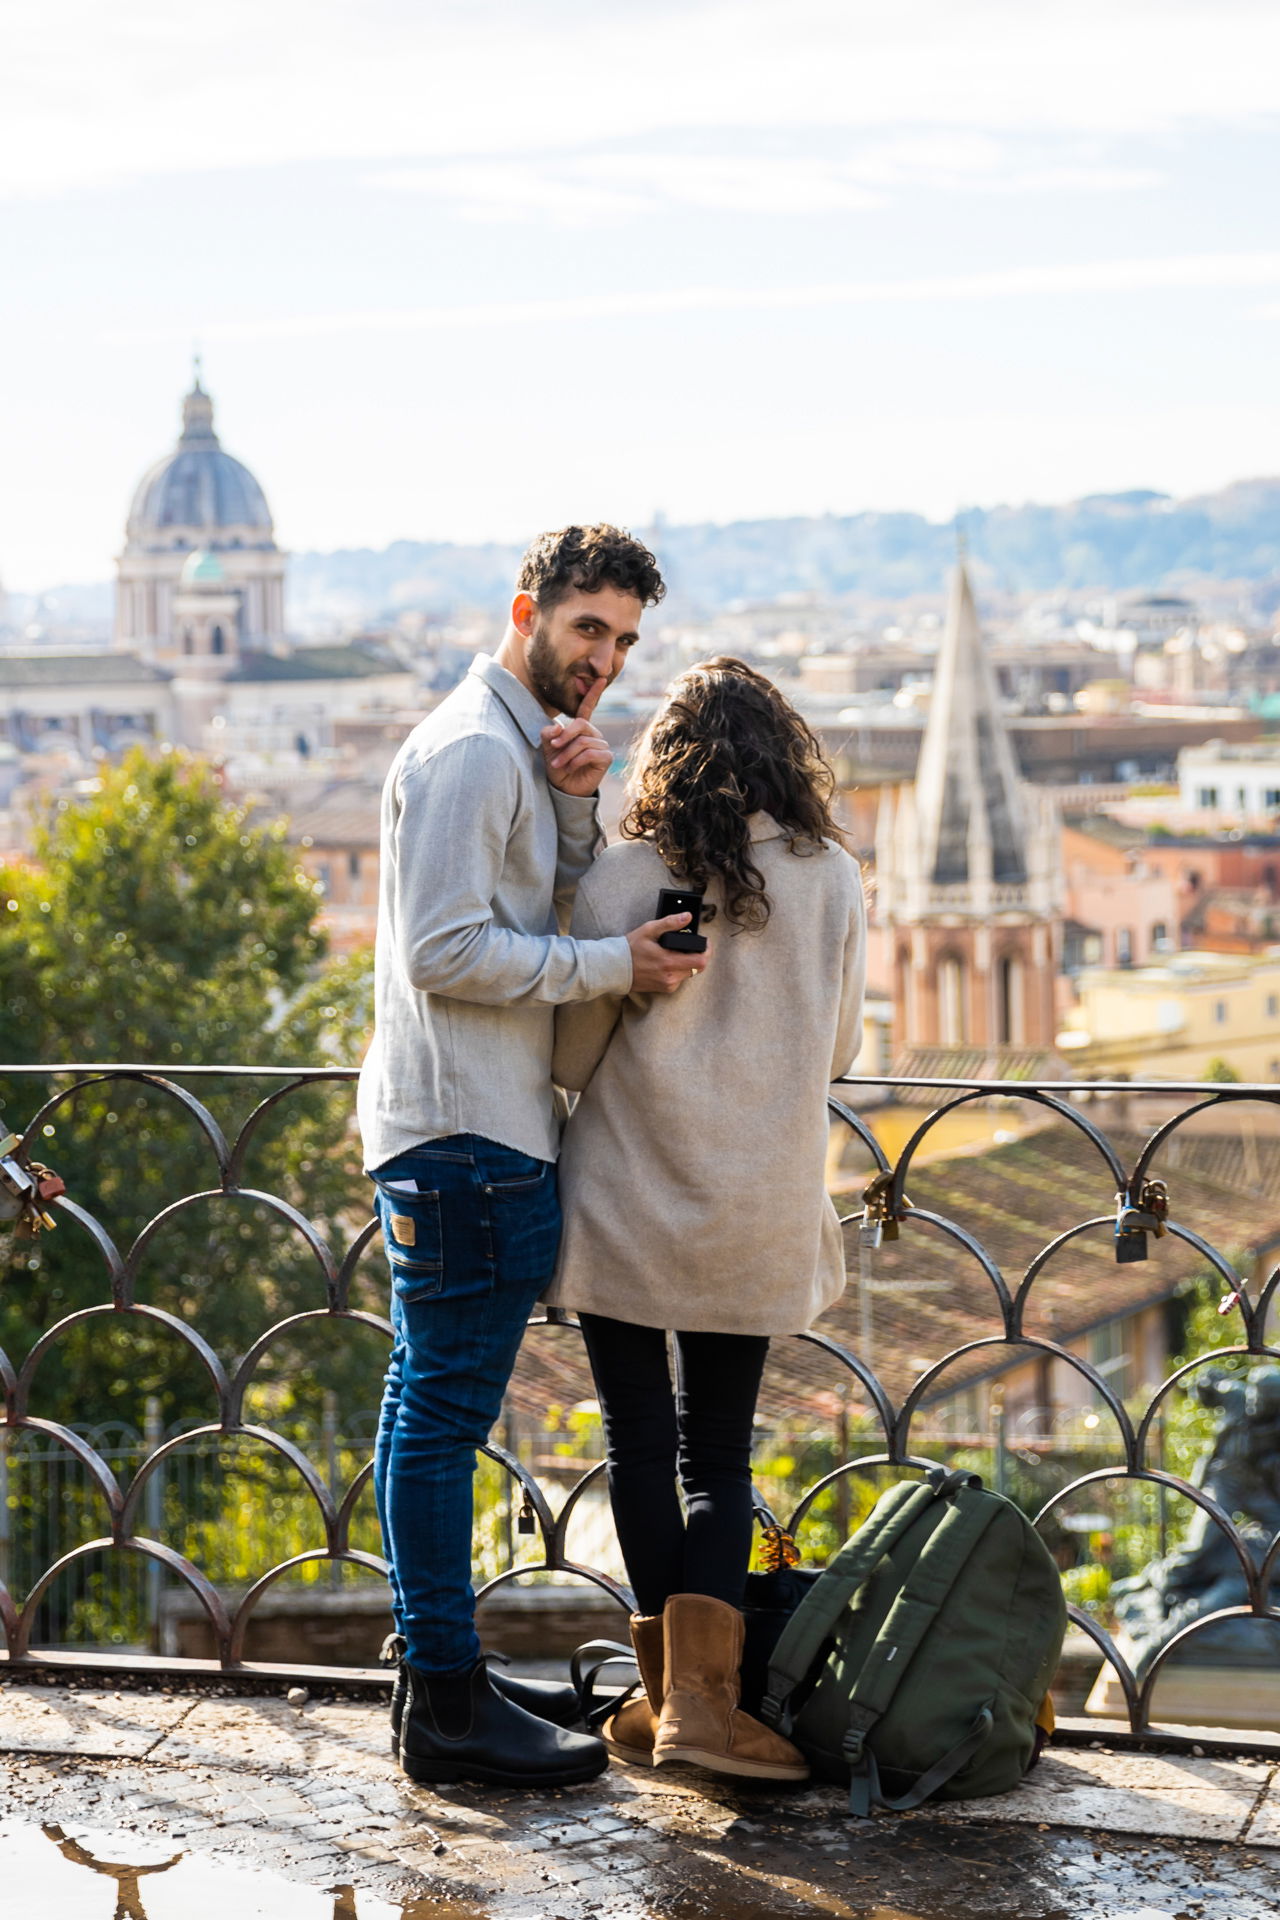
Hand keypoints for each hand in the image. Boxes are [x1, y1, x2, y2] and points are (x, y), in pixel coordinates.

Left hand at [541, 676, 611, 796]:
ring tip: (557, 764)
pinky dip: (576, 760)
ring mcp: (601, 745)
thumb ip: (548, 733)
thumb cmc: (557, 766)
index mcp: (580, 728)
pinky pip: (591, 752)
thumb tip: (558, 726)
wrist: (564, 788)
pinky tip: (570, 768)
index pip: (588, 707)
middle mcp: (593, 734)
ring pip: (583, 741)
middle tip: (552, 746)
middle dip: (564, 736)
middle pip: (581, 724)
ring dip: (566, 754)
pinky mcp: (606, 758)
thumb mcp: (547, 747)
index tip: (601, 678)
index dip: (594, 693)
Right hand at [626, 915, 708, 994]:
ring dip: (688, 962)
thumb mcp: (649, 930)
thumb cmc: (630, 949)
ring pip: (690, 973)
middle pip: (698, 967)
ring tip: (677, 952)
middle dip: (698, 955)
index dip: (707, 950)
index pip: (701, 961)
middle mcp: (670, 977)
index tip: (704, 942)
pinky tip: (669, 962)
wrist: (614, 969)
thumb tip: (687, 917)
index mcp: (668, 962)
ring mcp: (668, 985)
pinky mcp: (665, 989)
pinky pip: (680, 978)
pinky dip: (679, 969)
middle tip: (691, 945)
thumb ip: (670, 923)